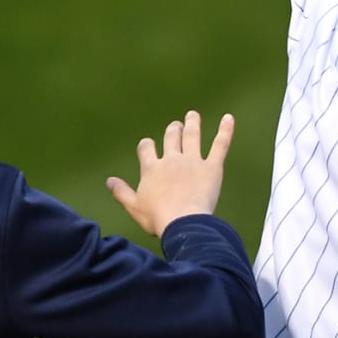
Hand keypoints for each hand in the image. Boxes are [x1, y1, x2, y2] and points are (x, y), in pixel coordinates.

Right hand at [107, 111, 235, 237]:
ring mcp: (193, 161)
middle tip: (175, 125)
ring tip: (192, 115)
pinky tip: (229, 118)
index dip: (147, 145)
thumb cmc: (158, 218)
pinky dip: (225, 130)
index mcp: (152, 168)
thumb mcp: (134, 207)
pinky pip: (220, 145)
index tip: (148, 144)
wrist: (183, 223)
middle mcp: (172, 159)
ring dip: (192, 123)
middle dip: (172, 130)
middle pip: (171, 137)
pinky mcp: (212, 167)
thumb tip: (109, 181)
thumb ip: (121, 192)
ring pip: (192, 136)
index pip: (146, 148)